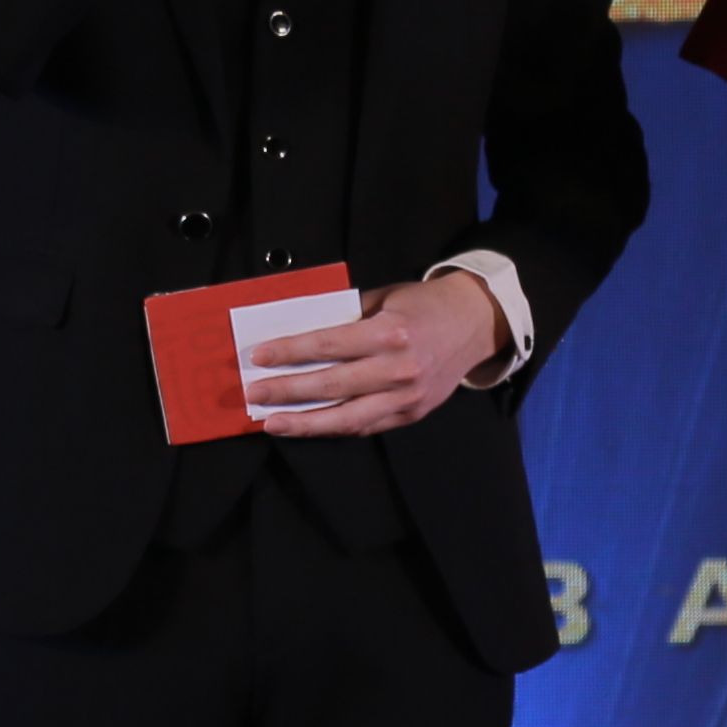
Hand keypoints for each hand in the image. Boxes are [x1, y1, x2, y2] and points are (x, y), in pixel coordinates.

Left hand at [244, 269, 503, 436]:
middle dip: (286, 390)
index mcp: (389, 332)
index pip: (328, 344)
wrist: (473, 325)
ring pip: (346, 418)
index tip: (259, 356)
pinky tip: (309, 426)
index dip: (290, 352)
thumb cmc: (421, 305)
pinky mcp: (411, 414)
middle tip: (254, 394)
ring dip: (305, 423)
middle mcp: (398, 368)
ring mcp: (407, 397)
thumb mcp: (383, 298)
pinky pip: (365, 426)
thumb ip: (345, 317)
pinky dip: (334, 427)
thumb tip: (299, 333)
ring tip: (273, 424)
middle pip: (331, 385)